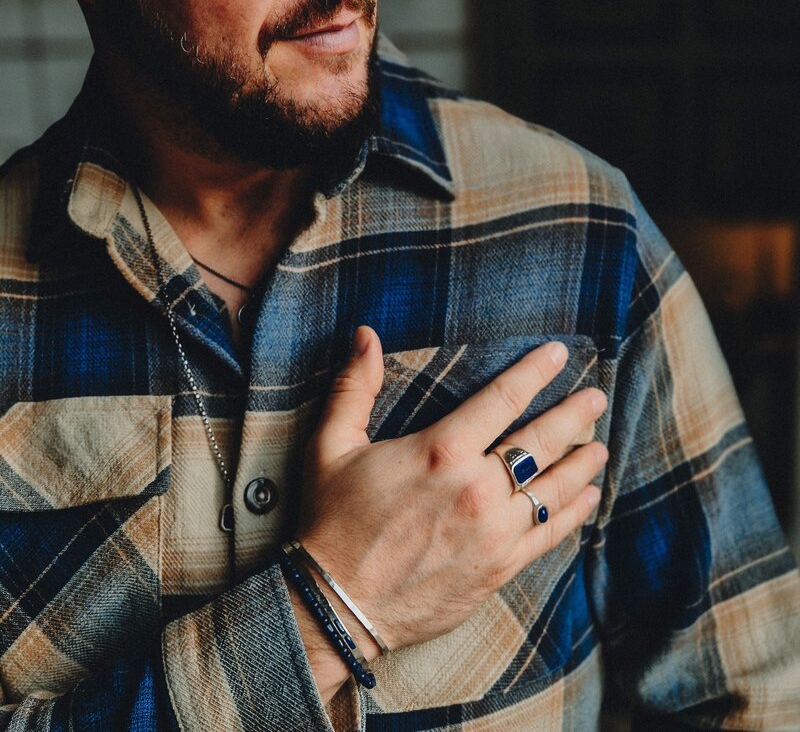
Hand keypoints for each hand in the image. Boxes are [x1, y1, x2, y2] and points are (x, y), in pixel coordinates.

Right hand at [296, 327, 607, 660]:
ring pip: (555, 488)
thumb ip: (354, 386)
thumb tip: (365, 335)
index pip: (503, 398)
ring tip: (600, 446)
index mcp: (441, 451)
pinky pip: (550, 535)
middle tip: (597, 398)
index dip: (536, 372)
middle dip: (574, 415)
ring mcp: (494, 532)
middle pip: (542, 441)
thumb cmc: (333, 520)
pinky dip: (575, 513)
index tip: (560, 354)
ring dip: (582, 463)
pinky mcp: (499, 568)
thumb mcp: (332, 444)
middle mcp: (477, 489)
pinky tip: (588, 497)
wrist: (337, 605)